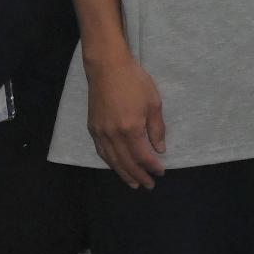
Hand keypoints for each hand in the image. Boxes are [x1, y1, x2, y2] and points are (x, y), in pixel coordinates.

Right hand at [86, 51, 168, 189]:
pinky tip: (116, 166)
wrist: (107, 68)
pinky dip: (110, 162)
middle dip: (139, 176)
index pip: (142, 156)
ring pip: (112, 160)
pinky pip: (102, 152)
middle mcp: (114, 134)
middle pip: (126, 162)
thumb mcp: (153, 102)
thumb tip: (159, 149)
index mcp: (131, 128)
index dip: (152, 166)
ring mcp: (101, 132)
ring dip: (124, 174)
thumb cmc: (134, 81)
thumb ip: (157, 128)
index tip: (160, 172)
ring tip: (133, 183)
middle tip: (149, 185)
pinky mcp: (93, 128)